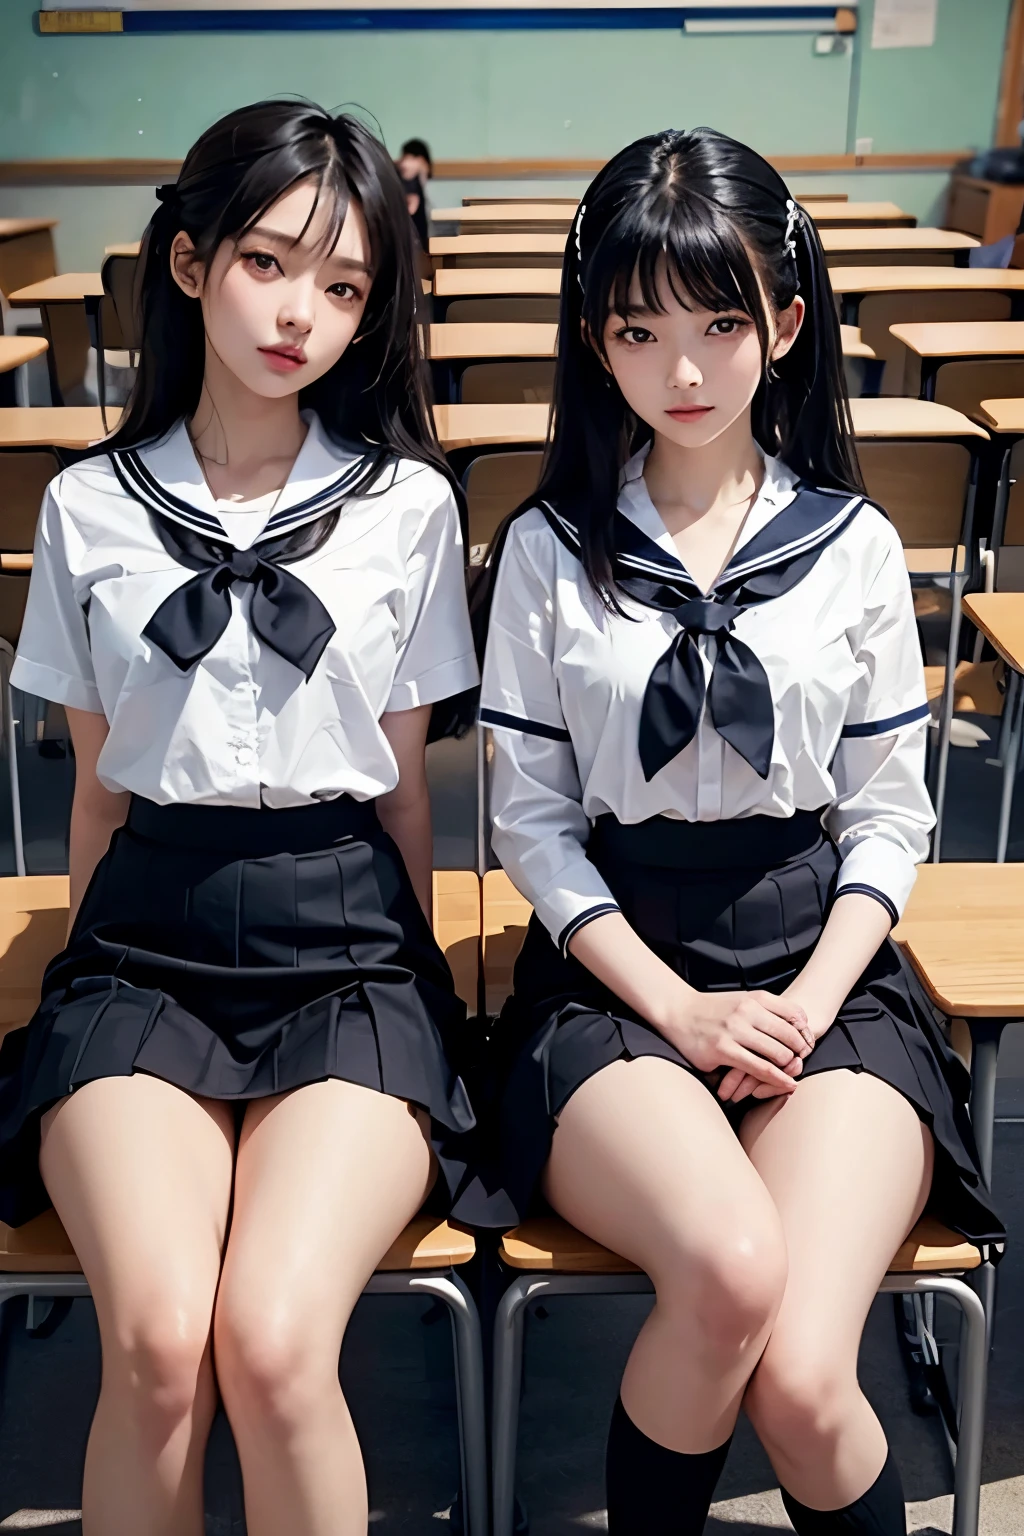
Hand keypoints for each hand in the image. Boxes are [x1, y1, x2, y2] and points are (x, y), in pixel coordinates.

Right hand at [664, 987, 815, 1097]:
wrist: (678, 1011)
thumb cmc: (713, 1009)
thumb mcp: (742, 1000)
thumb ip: (766, 1010)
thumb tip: (799, 1027)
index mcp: (754, 998)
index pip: (795, 1014)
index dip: (807, 1032)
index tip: (809, 1044)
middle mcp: (747, 1012)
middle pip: (790, 1036)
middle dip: (801, 1052)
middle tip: (802, 1062)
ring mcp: (735, 1031)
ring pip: (778, 1053)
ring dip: (789, 1067)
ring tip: (792, 1073)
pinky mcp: (724, 1050)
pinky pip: (759, 1068)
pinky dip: (777, 1079)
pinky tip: (787, 1084)